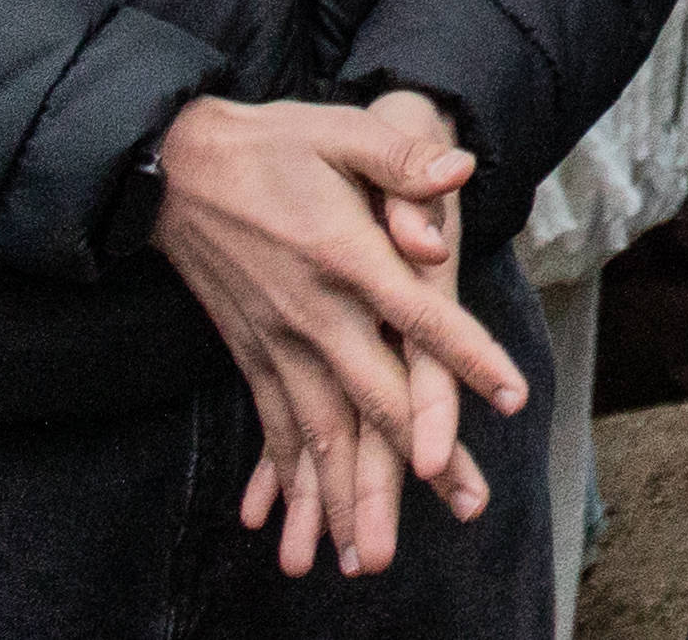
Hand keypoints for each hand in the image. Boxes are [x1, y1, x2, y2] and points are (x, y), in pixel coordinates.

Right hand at [147, 92, 511, 578]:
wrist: (174, 166)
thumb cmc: (274, 142)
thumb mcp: (342, 130)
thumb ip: (402, 159)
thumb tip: (460, 174)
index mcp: (344, 257)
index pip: (420, 317)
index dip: (468, 357)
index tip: (513, 397)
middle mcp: (311, 314)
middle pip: (376, 399)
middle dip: (422, 459)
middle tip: (468, 506)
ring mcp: (275, 341)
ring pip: (321, 433)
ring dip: (347, 496)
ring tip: (371, 557)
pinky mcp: (250, 354)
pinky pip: (274, 429)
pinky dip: (285, 483)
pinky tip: (291, 533)